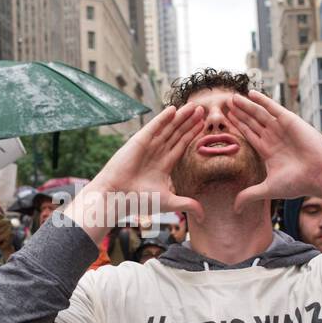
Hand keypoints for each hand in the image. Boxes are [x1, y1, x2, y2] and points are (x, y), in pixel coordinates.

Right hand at [67, 103, 207, 237]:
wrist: (118, 196)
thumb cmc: (138, 200)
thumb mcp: (168, 201)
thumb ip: (187, 204)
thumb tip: (203, 215)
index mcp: (163, 165)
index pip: (181, 145)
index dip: (192, 134)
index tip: (203, 124)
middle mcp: (156, 153)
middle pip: (177, 133)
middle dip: (189, 122)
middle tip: (203, 109)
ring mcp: (148, 146)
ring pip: (168, 128)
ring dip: (181, 117)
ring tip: (194, 106)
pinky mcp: (139, 141)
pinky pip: (154, 126)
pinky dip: (163, 117)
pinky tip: (174, 109)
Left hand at [224, 90, 321, 213]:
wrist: (321, 174)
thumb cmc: (299, 182)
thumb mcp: (269, 189)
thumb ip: (250, 194)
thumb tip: (235, 209)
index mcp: (269, 151)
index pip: (249, 135)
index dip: (237, 127)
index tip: (225, 119)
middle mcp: (274, 137)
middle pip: (252, 122)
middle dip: (238, 113)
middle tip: (224, 103)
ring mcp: (282, 128)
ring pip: (259, 113)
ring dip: (245, 106)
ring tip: (231, 98)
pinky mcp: (289, 120)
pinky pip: (272, 107)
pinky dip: (262, 100)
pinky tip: (250, 93)